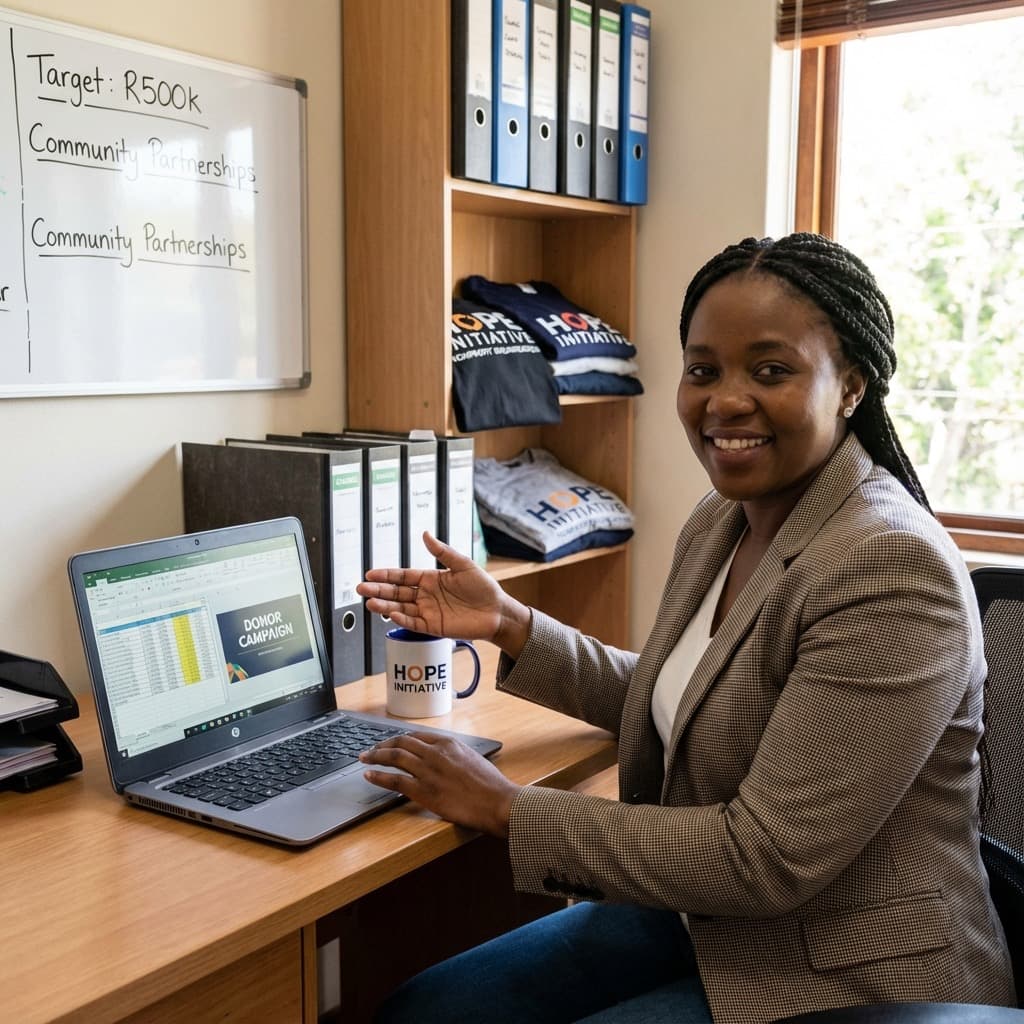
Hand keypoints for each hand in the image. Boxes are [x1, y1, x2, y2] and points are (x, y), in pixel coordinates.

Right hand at [356, 532, 530, 656]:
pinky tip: (391, 613)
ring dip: (385, 605)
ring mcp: (428, 611)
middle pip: (397, 592)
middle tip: (361, 588)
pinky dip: (402, 620)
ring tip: (369, 602)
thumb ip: (442, 552)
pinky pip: (414, 623)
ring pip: (401, 608)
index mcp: (431, 579)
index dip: (386, 575)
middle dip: (379, 590)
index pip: (403, 576)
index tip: (370, 573)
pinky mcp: (434, 627)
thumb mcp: (463, 565)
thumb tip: (424, 534)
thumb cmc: (483, 587)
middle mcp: (426, 595)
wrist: (497, 611)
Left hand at [360, 732, 520, 837]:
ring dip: (376, 756)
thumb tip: (446, 760)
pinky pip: (395, 780)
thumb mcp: (474, 759)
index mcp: (449, 743)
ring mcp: (429, 771)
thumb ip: (455, 756)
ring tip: (364, 758)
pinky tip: (369, 776)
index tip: (390, 742)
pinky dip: (379, 776)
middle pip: (401, 743)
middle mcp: (436, 753)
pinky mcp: (425, 791)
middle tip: (371, 750)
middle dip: (382, 745)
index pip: (416, 736)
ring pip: (395, 757)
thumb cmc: (491, 785)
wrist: (498, 802)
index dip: (399, 739)